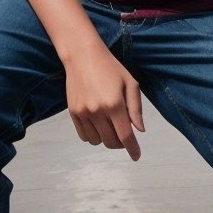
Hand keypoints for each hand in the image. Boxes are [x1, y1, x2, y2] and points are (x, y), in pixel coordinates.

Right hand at [63, 44, 144, 160]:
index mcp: (115, 104)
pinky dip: (93, 135)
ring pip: (97, 141)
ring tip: (109, 124)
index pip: (125, 136)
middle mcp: (98, 111)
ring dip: (106, 138)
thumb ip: (136, 109)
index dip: (133, 149)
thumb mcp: (130, 83)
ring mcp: (83, 113)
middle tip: (124, 132)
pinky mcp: (73, 113)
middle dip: (121, 143)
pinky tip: (98, 124)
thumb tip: (140, 131)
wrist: (82, 56)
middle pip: (111, 142)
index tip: (136, 156)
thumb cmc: (111, 68)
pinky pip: (84, 136)